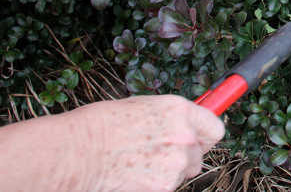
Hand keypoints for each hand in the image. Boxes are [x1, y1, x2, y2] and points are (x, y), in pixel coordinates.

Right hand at [73, 95, 223, 191]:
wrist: (76, 152)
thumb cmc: (100, 126)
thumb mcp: (142, 108)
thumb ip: (169, 118)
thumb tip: (184, 125)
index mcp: (179, 110)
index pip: (214, 127)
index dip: (204, 135)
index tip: (198, 139)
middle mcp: (184, 135)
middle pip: (199, 155)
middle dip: (182, 157)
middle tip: (156, 155)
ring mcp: (175, 163)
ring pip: (182, 173)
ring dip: (166, 172)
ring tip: (136, 163)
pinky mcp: (164, 186)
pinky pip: (167, 187)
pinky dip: (153, 185)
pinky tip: (132, 175)